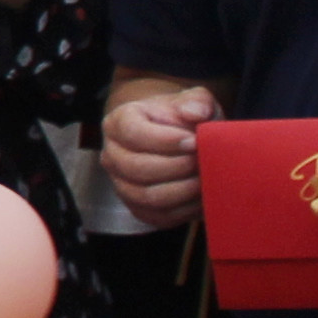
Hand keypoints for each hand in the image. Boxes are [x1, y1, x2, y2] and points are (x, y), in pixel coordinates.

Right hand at [99, 87, 215, 229]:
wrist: (176, 141)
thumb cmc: (182, 120)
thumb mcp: (192, 102)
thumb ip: (196, 101)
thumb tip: (195, 112)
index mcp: (119, 123)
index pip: (133, 133)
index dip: (165, 140)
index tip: (194, 141)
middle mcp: (112, 155)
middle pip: (137, 168)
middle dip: (176, 167)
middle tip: (202, 162)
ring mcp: (122, 185)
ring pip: (147, 196)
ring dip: (181, 190)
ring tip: (204, 179)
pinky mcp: (138, 209)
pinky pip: (158, 216)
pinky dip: (184, 210)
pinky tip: (201, 196)